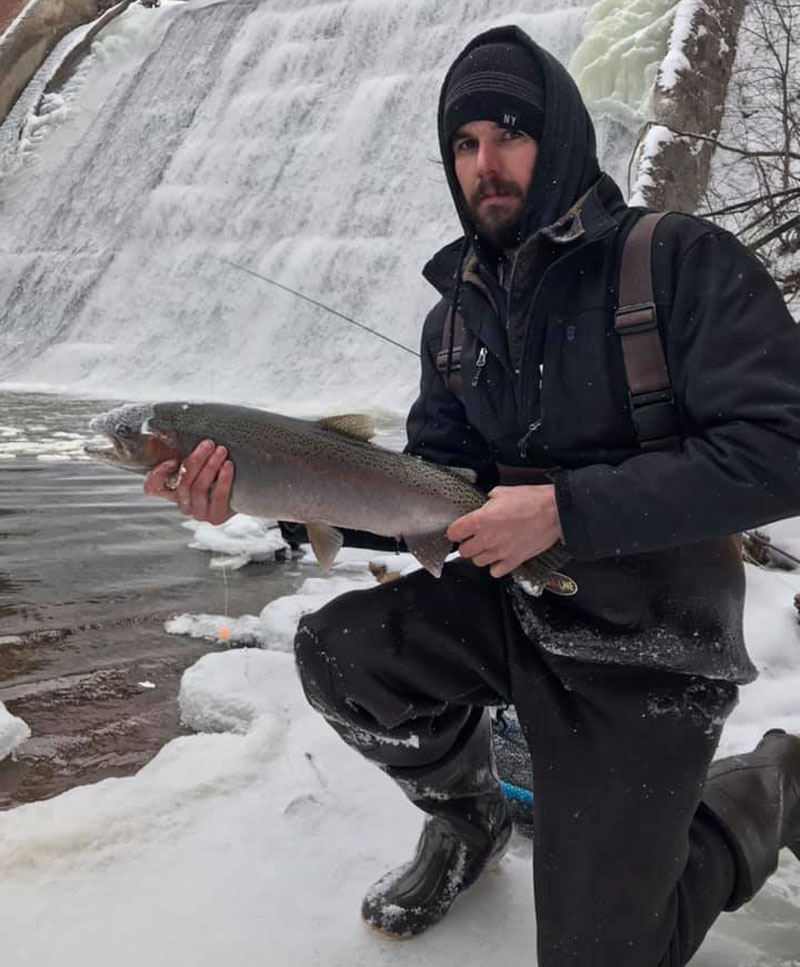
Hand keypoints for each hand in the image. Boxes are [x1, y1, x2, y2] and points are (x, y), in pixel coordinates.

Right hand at [143, 439, 234, 524]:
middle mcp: (183, 504)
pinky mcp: (215, 517)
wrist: (244, 493)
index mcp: (172, 490)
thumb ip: (188, 454)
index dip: (157, 476)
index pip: (153, 488)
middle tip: (208, 444)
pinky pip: (218, 497)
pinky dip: (223, 479)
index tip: (172, 460)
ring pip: (198, 489)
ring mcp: (198, 513)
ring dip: (210, 467)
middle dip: (196, 461)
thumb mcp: (201, 462)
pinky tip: (228, 465)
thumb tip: (172, 433)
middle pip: (182, 483)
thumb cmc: (218, 472)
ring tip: (221, 451)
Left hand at [446, 484, 561, 577]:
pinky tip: (499, 557)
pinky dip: (495, 567)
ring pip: (478, 562)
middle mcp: (487, 539)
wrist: (555, 512)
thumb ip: (488, 501)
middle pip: (464, 551)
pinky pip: (495, 572)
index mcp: (481, 520)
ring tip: (487, 546)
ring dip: (480, 554)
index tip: (458, 530)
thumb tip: (484, 504)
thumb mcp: (503, 492)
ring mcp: (500, 552)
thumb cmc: (532, 500)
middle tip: (473, 538)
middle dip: (466, 544)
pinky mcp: (514, 561)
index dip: (454, 531)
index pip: (454, 533)